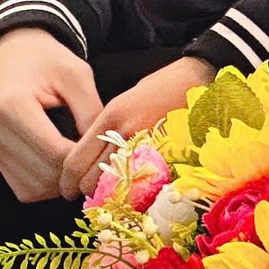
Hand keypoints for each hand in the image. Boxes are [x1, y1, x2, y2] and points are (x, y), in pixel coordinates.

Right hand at [0, 28, 101, 203]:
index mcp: (14, 107)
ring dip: (61, 184)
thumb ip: (89, 109)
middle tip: (100, 161)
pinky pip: (22, 187)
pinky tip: (66, 167)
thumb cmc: (48, 59)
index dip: (83, 159)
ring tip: (85, 163)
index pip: (53, 152)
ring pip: (31, 189)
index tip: (107, 152)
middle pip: (42, 175)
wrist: (13, 54)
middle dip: (75, 174)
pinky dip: (47, 186)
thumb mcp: (76, 73)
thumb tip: (103, 144)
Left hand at [57, 55, 211, 198]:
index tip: (66, 188)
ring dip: (108, 193)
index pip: (75, 162)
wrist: (202, 74)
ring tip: (110, 192)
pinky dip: (134, 190)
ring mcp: (148, 145)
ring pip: (114, 187)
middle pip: (90, 180)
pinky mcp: (169, 155)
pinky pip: (142, 183)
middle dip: (85, 191)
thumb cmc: (163, 84)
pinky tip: (133, 188)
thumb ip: (105, 128)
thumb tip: (90, 156)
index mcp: (112, 117)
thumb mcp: (125, 100)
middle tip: (86, 193)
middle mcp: (126, 133)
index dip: (67, 182)